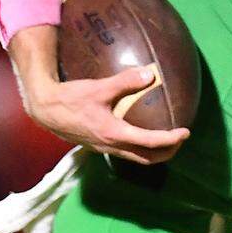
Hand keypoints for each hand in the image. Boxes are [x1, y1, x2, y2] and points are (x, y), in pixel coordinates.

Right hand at [27, 66, 189, 163]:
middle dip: (167, 152)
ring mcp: (103, 149)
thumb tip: (151, 73)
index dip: (171, 139)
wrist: (45, 110)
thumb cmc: (71, 99)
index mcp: (114, 134)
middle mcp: (111, 146)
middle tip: (180, 139)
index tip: (186, 132)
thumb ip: (126, 81)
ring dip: (154, 153)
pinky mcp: (98, 146)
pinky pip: (125, 153)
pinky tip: (140, 135)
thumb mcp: (99, 88)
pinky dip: (140, 149)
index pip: (150, 143)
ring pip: (136, 159)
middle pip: (147, 159)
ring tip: (167, 140)